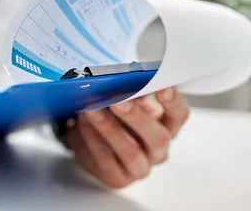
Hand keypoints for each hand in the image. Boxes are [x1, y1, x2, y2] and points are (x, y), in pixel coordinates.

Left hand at [65, 87, 189, 188]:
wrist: (91, 145)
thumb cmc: (113, 118)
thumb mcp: (123, 103)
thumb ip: (127, 94)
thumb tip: (119, 82)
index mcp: (165, 126)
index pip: (178, 115)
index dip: (173, 102)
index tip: (162, 87)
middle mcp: (158, 150)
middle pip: (158, 138)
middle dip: (136, 117)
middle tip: (116, 101)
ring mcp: (140, 168)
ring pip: (131, 152)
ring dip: (109, 128)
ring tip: (91, 110)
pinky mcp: (118, 178)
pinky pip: (105, 160)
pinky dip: (92, 139)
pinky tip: (81, 124)